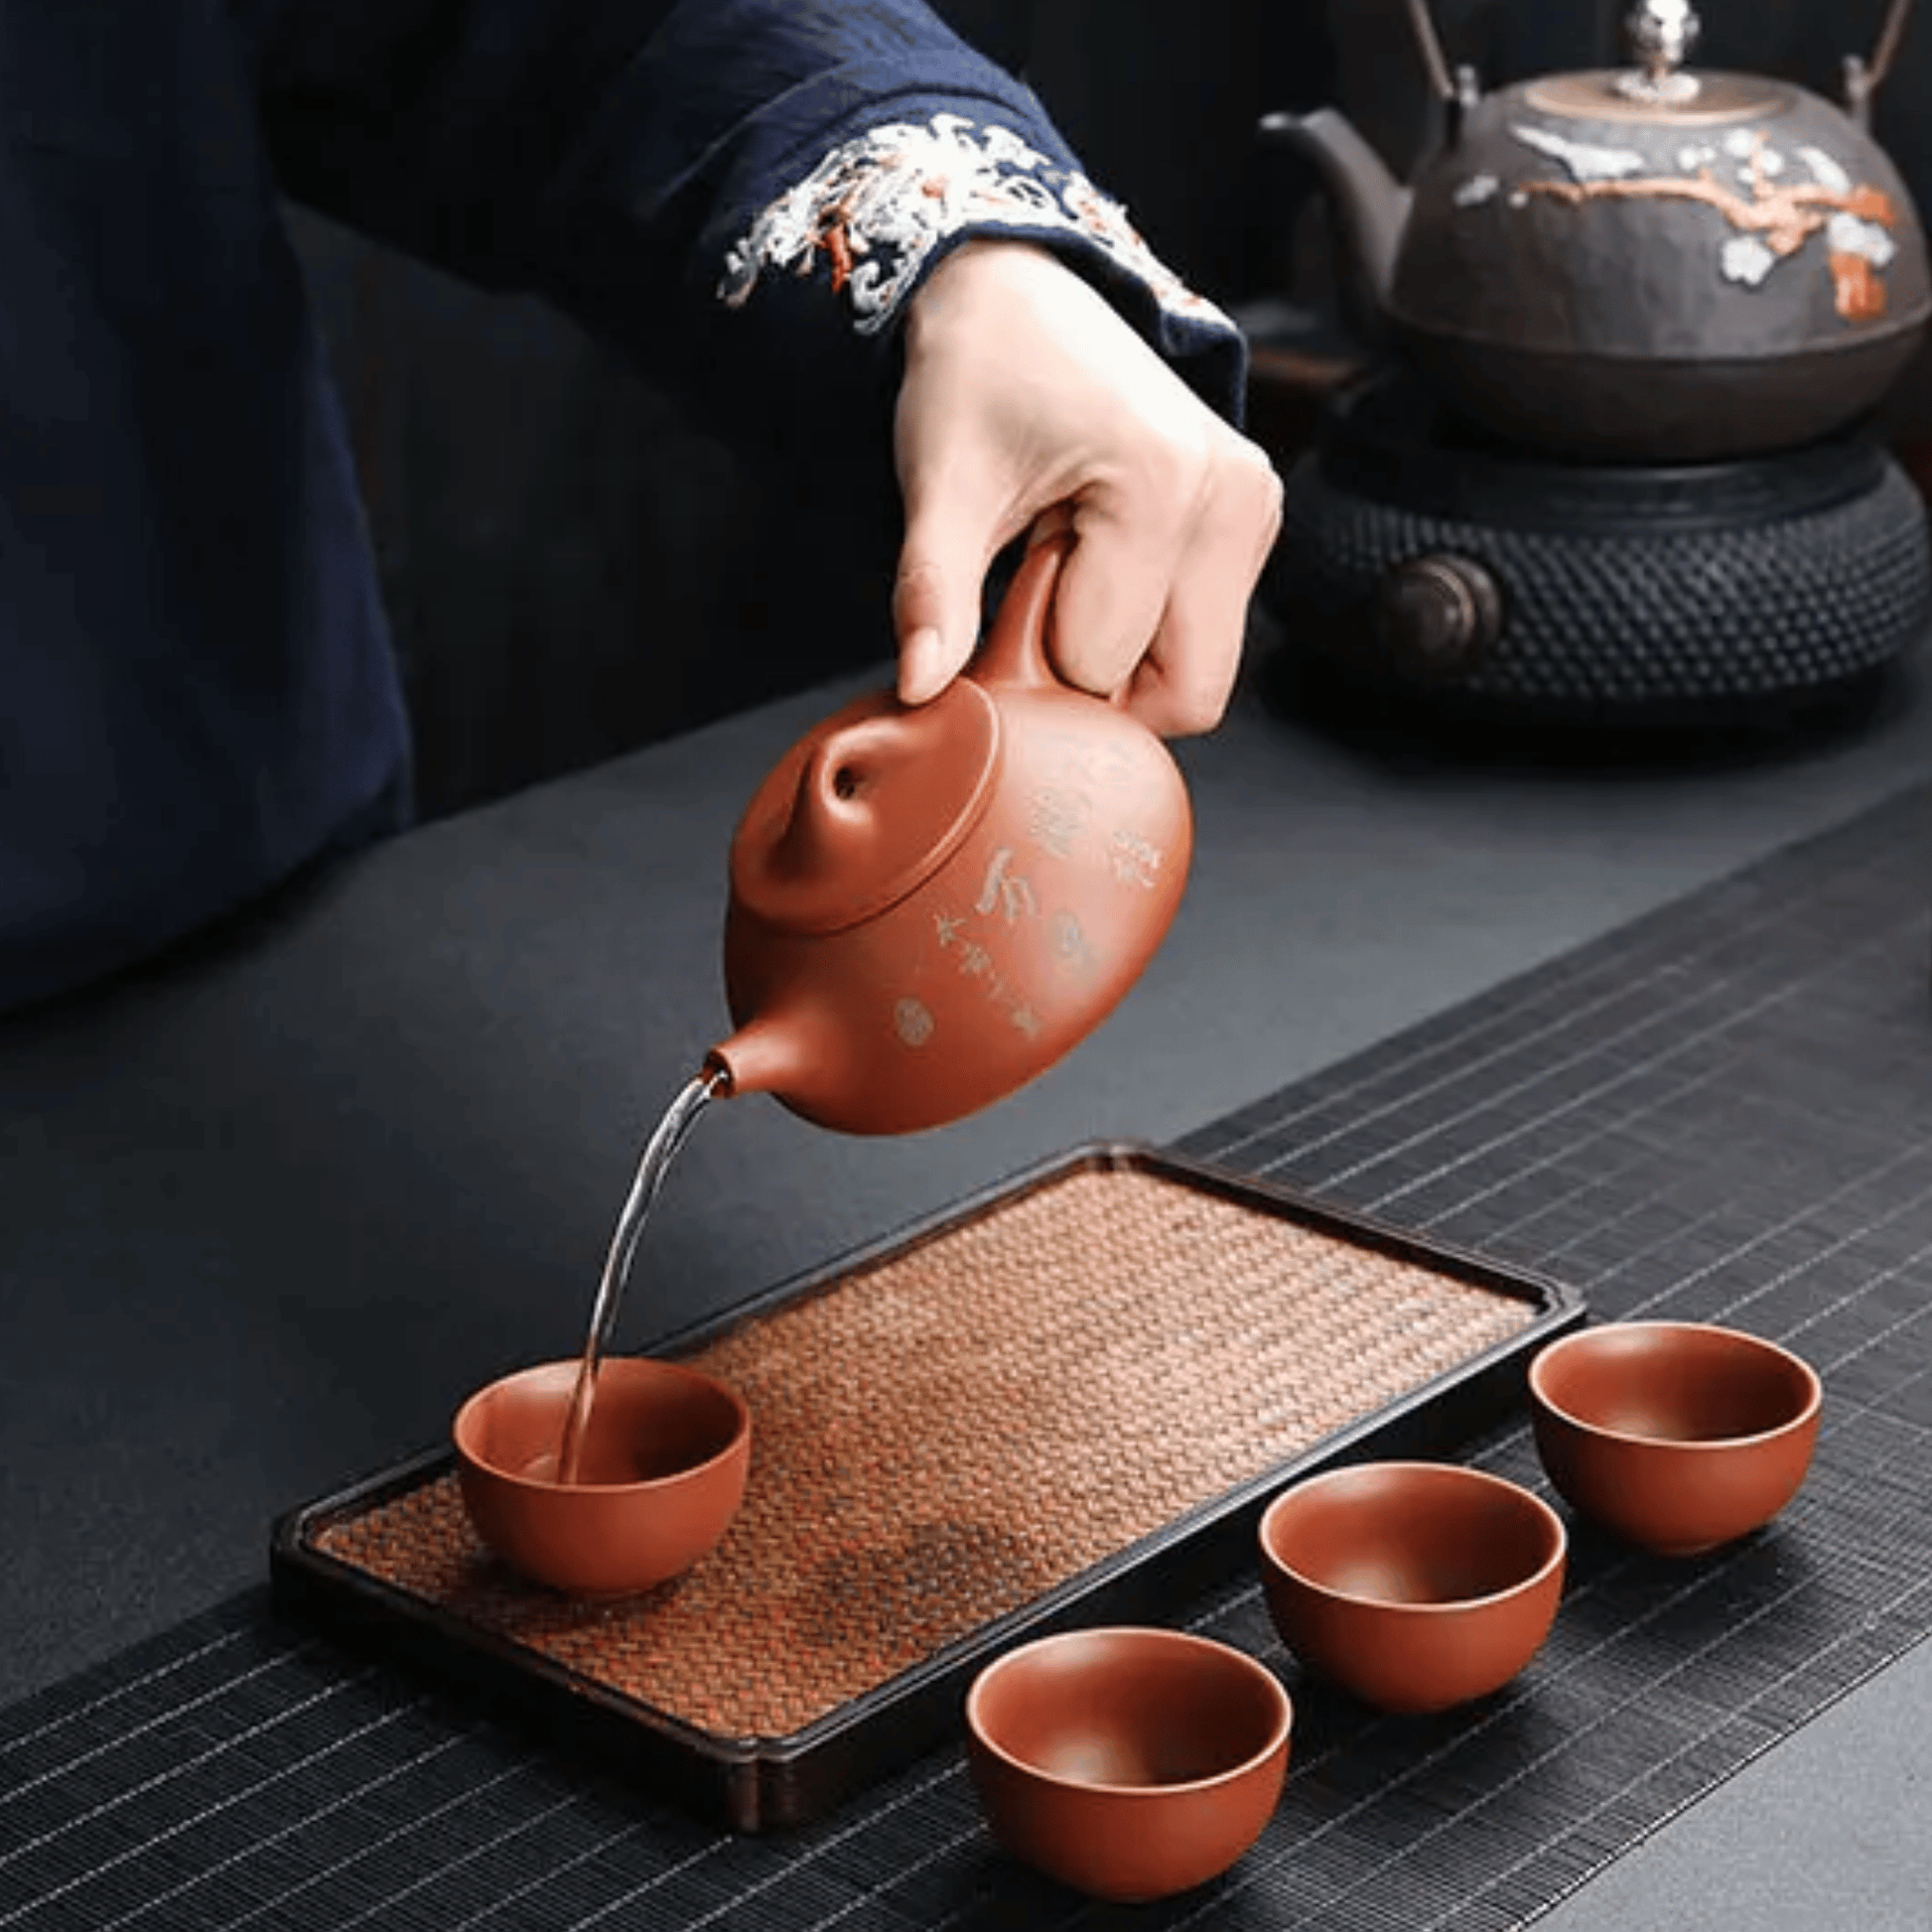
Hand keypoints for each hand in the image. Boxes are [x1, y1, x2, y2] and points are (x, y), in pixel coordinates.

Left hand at [891, 240, 1282, 735]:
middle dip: (1097, 684)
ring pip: (1200, 673)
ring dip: (1122, 656)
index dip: (1037, 658)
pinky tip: (1101, 560)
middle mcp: (1233, 496)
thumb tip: (921, 692)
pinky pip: (1206, 633)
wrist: (1018, 297)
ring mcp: (1254, 506)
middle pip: (1186, 694)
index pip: (1103, 667)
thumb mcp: (940, 486)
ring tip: (1065, 568)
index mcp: (1164, 483)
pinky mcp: (1254, 516)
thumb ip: (933, 595)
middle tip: (1034, 602)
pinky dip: (1146, 628)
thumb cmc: (977, 374)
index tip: (1000, 586)